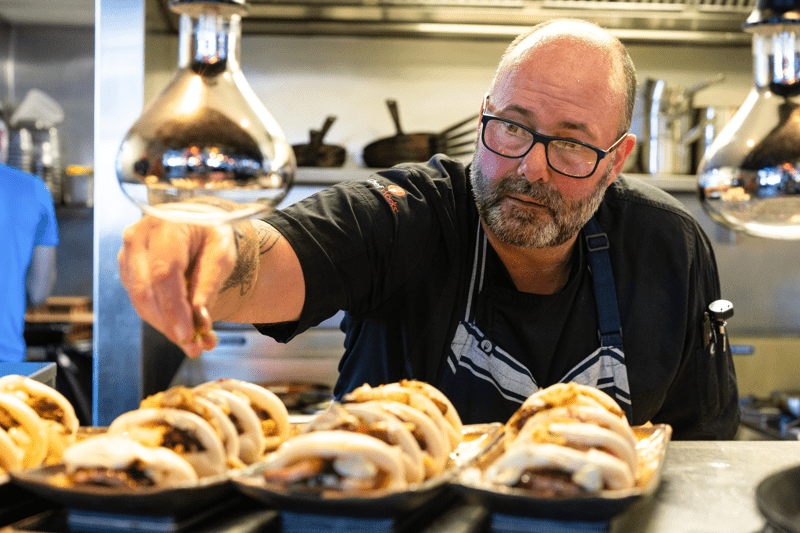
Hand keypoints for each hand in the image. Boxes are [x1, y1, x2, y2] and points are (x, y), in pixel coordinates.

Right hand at [118, 215, 237, 357]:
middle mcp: (139, 237)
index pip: (164, 273)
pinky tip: (182, 327)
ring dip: (166, 326)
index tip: (186, 334)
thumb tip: (199, 316)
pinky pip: (140, 301)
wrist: (194, 221)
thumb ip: (209, 281)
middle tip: (193, 346)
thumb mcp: (222, 251)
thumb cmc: (209, 232)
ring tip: (194, 341)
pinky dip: (161, 319)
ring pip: (140, 300)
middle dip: (170, 324)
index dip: (173, 308)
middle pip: (147, 290)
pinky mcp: (127, 270)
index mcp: (166, 225)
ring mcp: (128, 254)